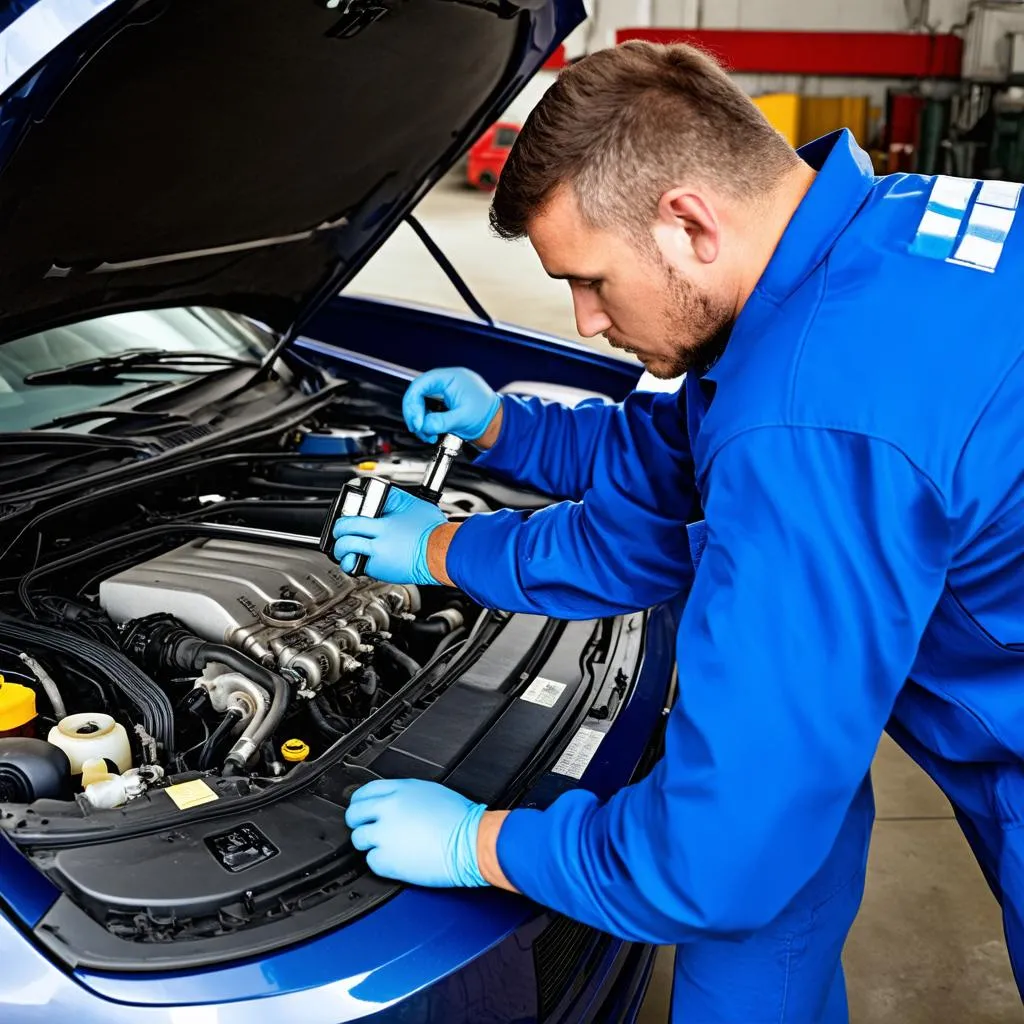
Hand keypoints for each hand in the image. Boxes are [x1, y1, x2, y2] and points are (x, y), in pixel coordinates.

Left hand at [333, 487, 444, 583]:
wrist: (442, 553)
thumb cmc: (433, 531)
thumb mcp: (413, 504)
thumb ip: (393, 498)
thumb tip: (380, 492)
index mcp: (383, 526)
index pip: (350, 522)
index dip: (342, 521)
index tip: (344, 520)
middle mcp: (378, 545)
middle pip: (345, 541)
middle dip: (337, 536)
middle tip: (340, 534)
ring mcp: (379, 560)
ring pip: (348, 559)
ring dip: (343, 554)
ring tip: (345, 551)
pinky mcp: (383, 572)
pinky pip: (362, 568)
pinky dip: (359, 563)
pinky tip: (362, 559)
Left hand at [345, 778, 488, 887]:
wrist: (471, 842)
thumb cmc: (461, 819)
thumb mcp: (431, 792)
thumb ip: (405, 795)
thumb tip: (392, 802)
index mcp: (400, 790)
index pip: (365, 791)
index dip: (360, 802)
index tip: (362, 809)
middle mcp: (388, 809)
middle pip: (354, 814)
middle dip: (358, 822)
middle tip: (367, 829)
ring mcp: (385, 834)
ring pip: (359, 838)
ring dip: (370, 843)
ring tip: (387, 847)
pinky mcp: (387, 859)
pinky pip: (371, 860)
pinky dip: (381, 862)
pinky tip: (397, 859)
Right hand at [403, 367, 500, 443]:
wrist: (495, 423)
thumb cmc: (486, 415)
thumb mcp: (462, 418)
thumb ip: (441, 422)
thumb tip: (423, 425)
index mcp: (451, 378)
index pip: (421, 384)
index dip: (413, 403)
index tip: (417, 421)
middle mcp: (446, 382)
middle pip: (417, 393)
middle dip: (414, 413)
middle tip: (418, 429)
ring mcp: (443, 392)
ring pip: (420, 403)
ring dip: (420, 420)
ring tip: (428, 434)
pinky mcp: (443, 403)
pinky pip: (426, 410)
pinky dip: (425, 422)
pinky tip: (431, 432)